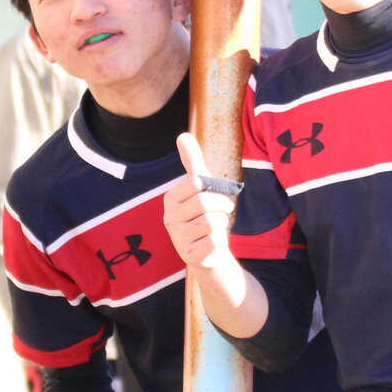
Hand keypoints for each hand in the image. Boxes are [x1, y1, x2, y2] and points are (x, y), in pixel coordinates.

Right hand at [163, 134, 239, 274]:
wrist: (209, 252)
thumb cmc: (205, 216)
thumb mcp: (201, 188)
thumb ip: (192, 163)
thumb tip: (182, 135)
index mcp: (171, 199)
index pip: (197, 183)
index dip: (214, 189)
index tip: (215, 197)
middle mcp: (169, 218)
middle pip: (205, 202)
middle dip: (222, 207)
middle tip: (222, 213)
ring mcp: (177, 238)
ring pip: (213, 222)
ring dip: (222, 224)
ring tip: (215, 230)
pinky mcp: (189, 256)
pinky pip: (215, 242)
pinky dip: (219, 242)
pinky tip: (211, 244)